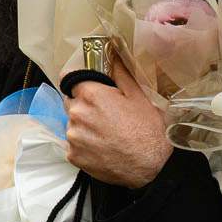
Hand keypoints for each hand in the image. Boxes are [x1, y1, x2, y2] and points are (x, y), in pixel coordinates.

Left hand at [64, 71, 171, 188]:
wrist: (150, 167)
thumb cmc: (146, 132)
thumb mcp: (138, 96)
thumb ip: (120, 73)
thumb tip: (114, 55)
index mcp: (91, 95)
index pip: (70, 79)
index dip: (80, 83)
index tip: (87, 88)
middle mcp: (77, 114)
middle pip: (71, 102)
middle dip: (84, 105)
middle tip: (105, 115)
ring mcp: (73, 136)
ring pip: (72, 124)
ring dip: (84, 126)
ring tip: (106, 134)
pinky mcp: (73, 155)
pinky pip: (74, 145)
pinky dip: (84, 145)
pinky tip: (103, 147)